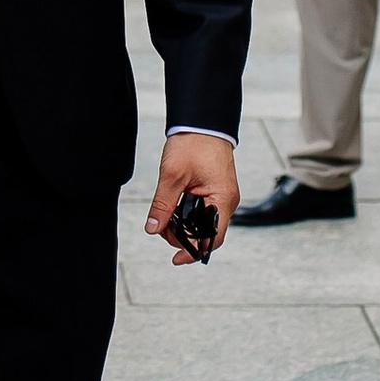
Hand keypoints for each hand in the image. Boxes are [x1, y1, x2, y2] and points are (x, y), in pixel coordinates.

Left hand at [145, 129, 238, 263]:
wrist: (202, 121)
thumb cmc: (194, 143)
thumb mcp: (172, 175)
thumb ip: (163, 205)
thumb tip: (153, 229)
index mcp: (222, 199)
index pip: (213, 238)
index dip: (194, 252)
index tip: (176, 259)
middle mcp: (226, 201)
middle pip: (207, 233)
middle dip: (183, 237)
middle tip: (162, 229)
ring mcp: (221, 196)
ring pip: (202, 223)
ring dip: (183, 226)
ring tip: (164, 218)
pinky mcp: (213, 191)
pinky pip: (201, 212)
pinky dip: (186, 215)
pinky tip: (172, 210)